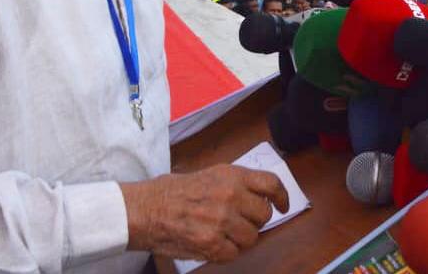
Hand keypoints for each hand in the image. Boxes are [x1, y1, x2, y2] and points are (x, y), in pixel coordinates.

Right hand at [120, 165, 289, 262]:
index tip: (282, 206)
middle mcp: (230, 195)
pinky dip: (225, 253)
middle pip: (263, 215)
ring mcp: (222, 220)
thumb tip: (257, 197)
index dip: (282, 197)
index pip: (271, 184)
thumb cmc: (173, 192)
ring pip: (252, 237)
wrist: (146, 209)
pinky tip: (212, 244)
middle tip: (239, 222)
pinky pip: (233, 254)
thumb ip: (235, 184)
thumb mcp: (209, 174)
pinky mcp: (211, 243)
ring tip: (223, 234)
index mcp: (231, 175)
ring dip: (241, 239)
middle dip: (254, 221)